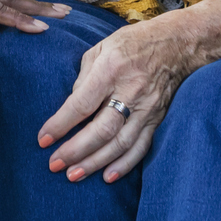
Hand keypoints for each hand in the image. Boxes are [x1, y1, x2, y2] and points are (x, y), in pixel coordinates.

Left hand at [39, 16, 200, 184]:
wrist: (177, 43)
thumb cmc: (133, 43)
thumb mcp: (101, 48)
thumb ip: (83, 78)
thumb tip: (71, 108)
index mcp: (111, 69)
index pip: (82, 104)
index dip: (60, 124)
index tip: (43, 139)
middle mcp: (130, 90)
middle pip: (101, 129)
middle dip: (75, 150)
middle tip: (54, 164)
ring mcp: (147, 107)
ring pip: (120, 143)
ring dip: (95, 163)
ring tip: (74, 175)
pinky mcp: (158, 118)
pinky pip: (141, 146)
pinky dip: (125, 164)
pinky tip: (108, 176)